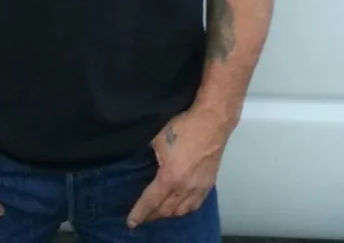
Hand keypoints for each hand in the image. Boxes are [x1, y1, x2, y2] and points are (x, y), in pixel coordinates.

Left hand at [126, 108, 226, 227]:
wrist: (212, 122)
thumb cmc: (185, 127)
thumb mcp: (158, 138)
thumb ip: (149, 154)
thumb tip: (142, 159)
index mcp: (170, 177)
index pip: (150, 201)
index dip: (139, 212)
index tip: (131, 222)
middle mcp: (184, 187)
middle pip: (165, 210)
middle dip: (152, 215)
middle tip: (143, 216)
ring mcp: (198, 187)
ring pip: (181, 211)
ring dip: (168, 214)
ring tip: (159, 213)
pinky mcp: (208, 184)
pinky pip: (195, 205)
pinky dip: (184, 210)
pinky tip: (180, 207)